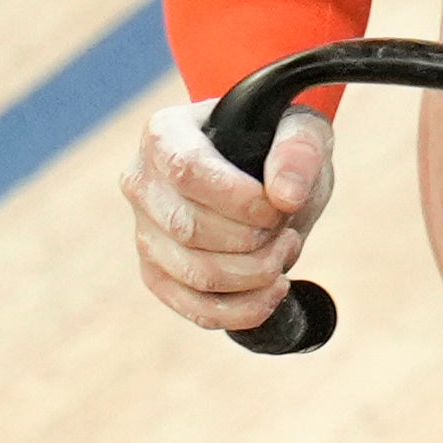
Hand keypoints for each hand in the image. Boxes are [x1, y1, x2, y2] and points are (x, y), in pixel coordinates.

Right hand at [127, 93, 330, 331]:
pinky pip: (196, 309)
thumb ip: (298, 151)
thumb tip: (286, 195)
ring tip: (284, 251)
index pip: (187, 170)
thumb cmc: (277, 147)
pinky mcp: (159, 275)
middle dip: (255, 239)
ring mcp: (144, 233)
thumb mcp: (301, 131)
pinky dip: (245, 310)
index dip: (240, 200)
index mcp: (164, 135)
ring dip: (256, 275)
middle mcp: (141, 184)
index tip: (279, 207)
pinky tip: (274, 290)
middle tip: (286, 229)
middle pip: (190, 229)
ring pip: (195, 274)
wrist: (266, 178)